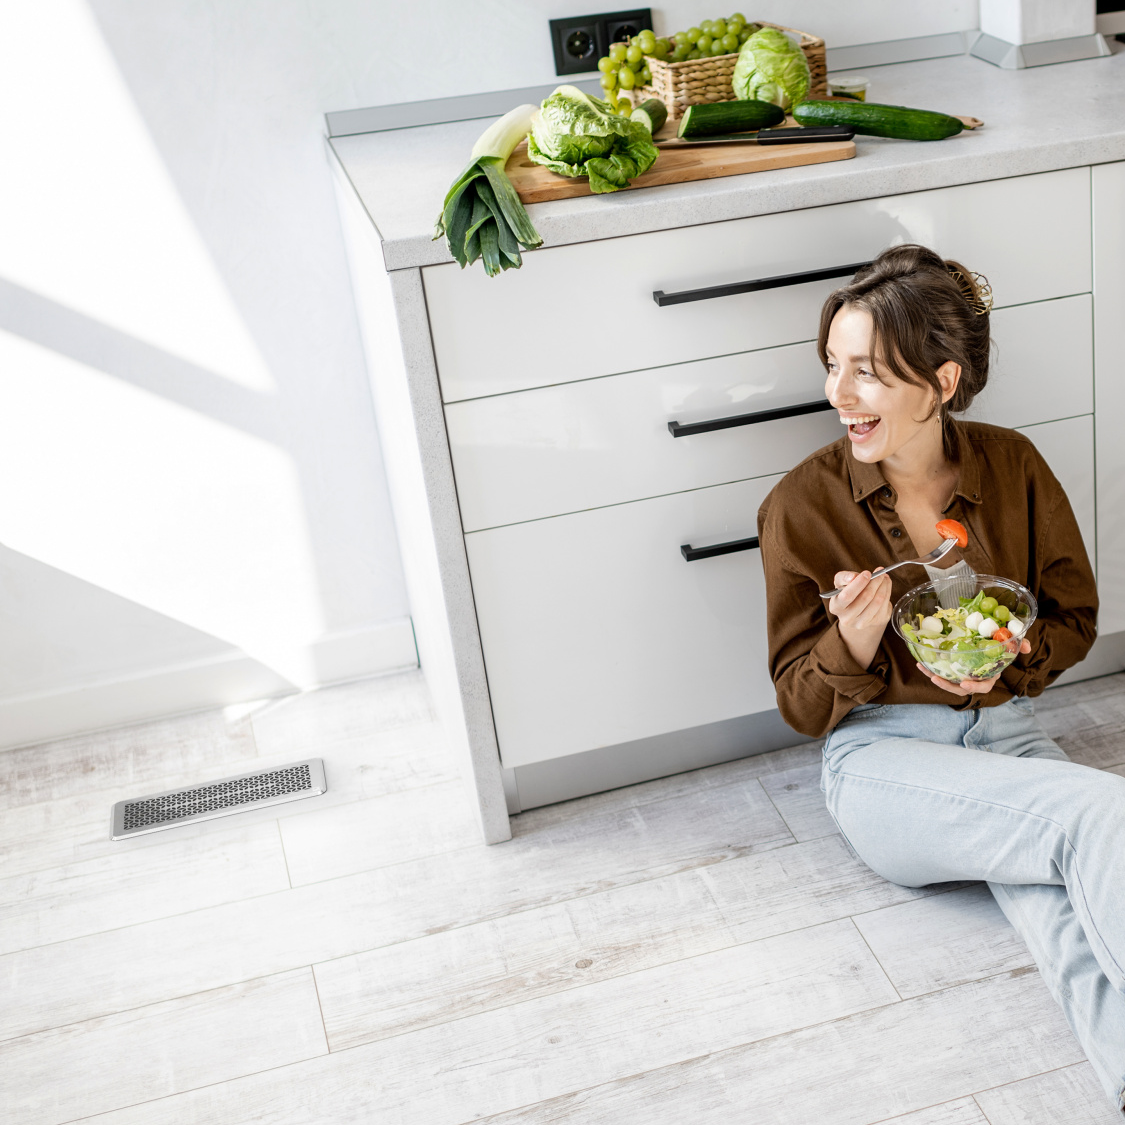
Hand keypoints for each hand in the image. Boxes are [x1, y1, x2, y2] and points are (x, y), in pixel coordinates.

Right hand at [828, 569, 892, 669]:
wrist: (855, 623)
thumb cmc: (847, 599)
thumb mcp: (839, 587)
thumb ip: (844, 578)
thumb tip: (857, 575)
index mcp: (836, 608)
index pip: (846, 596)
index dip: (858, 584)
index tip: (866, 573)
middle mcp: (848, 618)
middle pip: (865, 598)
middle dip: (875, 582)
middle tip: (880, 572)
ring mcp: (864, 623)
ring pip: (878, 602)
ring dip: (884, 587)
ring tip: (884, 577)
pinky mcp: (879, 623)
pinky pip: (886, 606)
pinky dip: (888, 593)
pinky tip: (886, 586)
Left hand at [917, 639, 1032, 696]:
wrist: (992, 643)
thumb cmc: (1001, 646)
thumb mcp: (1011, 643)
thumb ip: (1019, 644)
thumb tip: (1025, 646)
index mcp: (990, 675)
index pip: (984, 686)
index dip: (975, 687)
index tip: (964, 684)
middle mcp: (975, 678)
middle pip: (961, 689)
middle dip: (948, 686)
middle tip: (937, 678)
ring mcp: (963, 675)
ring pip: (949, 682)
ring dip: (936, 677)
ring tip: (925, 670)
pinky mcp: (952, 670)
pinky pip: (941, 673)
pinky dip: (930, 669)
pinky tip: (920, 663)